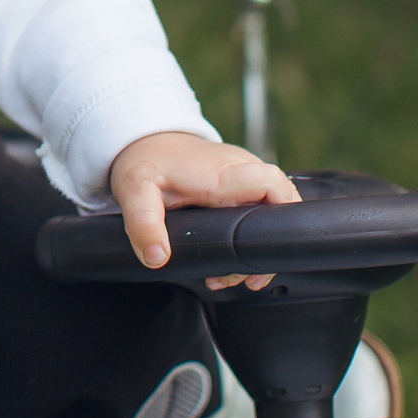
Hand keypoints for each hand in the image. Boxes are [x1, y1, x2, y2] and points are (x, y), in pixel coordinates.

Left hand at [107, 131, 300, 291]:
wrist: (147, 140)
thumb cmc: (145, 161)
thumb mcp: (134, 191)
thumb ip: (144, 224)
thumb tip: (158, 258)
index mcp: (222, 173)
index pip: (272, 184)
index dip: (282, 216)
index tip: (266, 249)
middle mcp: (241, 170)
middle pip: (280, 205)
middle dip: (267, 247)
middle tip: (242, 278)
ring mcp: (243, 175)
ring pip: (272, 209)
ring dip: (259, 246)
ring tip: (232, 276)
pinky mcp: (240, 183)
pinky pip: (261, 206)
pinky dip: (253, 234)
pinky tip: (233, 259)